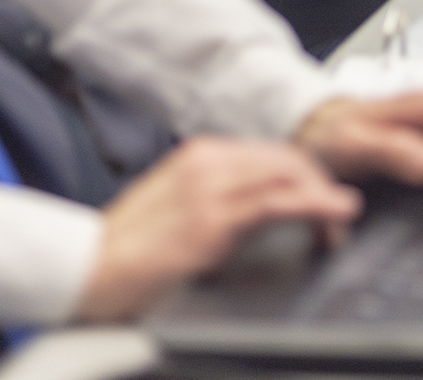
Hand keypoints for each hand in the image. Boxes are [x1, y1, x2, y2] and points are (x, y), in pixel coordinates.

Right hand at [74, 137, 361, 322]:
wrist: (82, 270)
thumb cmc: (126, 251)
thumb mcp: (179, 209)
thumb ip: (219, 198)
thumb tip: (264, 210)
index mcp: (201, 154)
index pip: (271, 152)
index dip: (306, 175)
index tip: (324, 197)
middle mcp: (208, 160)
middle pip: (287, 158)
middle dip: (321, 184)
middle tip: (338, 216)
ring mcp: (210, 186)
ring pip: (289, 174)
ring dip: (324, 197)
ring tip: (340, 222)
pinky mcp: (211, 218)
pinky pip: (277, 202)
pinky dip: (315, 204)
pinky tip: (334, 214)